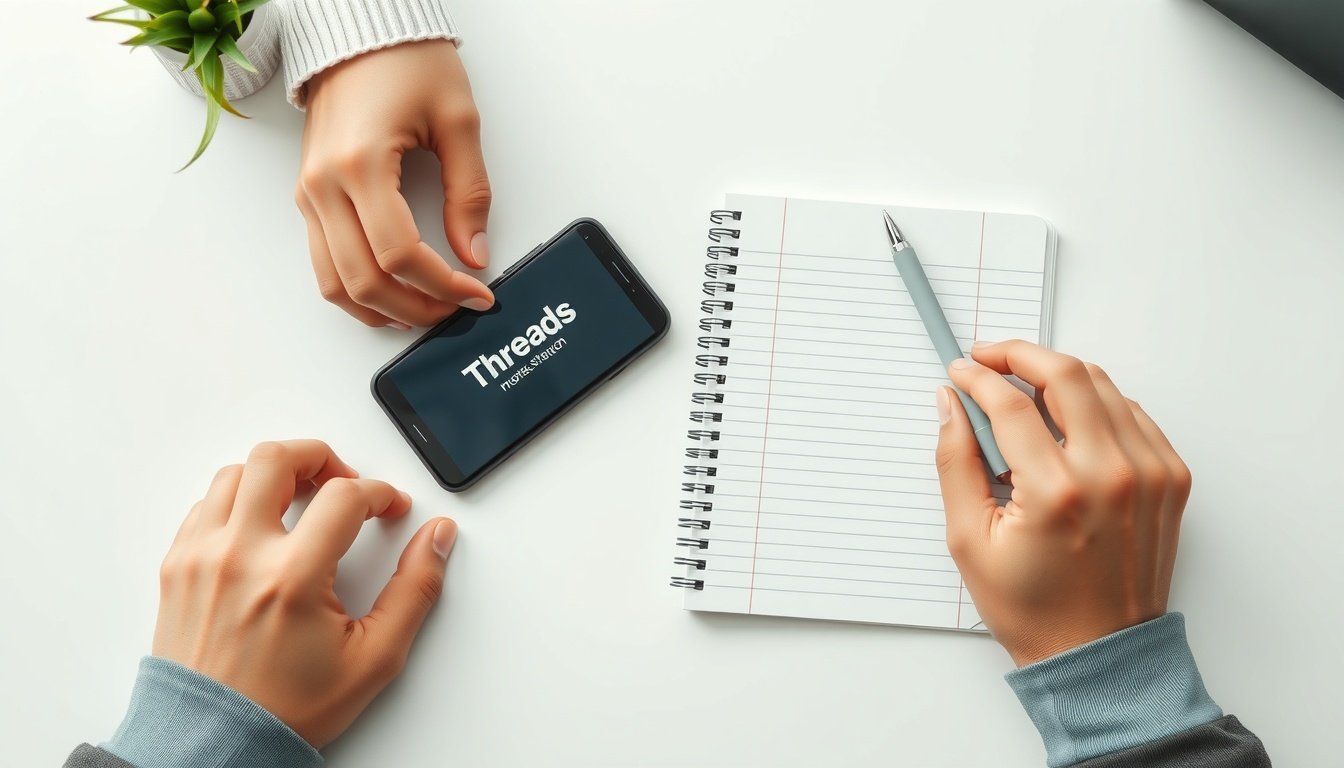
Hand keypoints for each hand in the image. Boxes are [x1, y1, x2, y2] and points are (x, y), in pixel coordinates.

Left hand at [153, 440, 457, 747]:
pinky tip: (263, 525)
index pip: (345, 495)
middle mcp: (239, 556)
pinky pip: (204, 506)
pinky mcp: (177, 568)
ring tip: (303, 498)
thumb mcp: (375, 658)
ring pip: (234, 473)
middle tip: (343, 479)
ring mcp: (200, 558)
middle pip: (277, 457)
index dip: (380, 494)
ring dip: (276, 475)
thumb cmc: (287, 709)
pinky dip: (238, 501)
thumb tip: (437, 539)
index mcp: (291, 577)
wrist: (215, 744)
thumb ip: (415, 590)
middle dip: (321, 456)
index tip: (390, 509)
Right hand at [296, 40, 493, 328]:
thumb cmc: (404, 61)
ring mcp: (310, 194)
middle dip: (416, 308)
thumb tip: (474, 252)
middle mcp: (324, 185)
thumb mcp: (458, 121)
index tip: (478, 292)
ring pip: (335, 284)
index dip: (444, 285)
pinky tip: (395, 292)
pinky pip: (326, 263)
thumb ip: (470, 193)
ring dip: (383, 310)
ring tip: (427, 309)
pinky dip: (358, 289)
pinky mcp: (309, 196)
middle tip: (457, 308)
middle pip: (364, 281)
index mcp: (360, 164)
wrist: (359, 30)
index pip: (400, 254)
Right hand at [935, 341, 1191, 666]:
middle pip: (1064, 373)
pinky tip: (1066, 419)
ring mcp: (1150, 472)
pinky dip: (1095, 403)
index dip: (976, 378)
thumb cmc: (1033, 608)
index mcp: (1056, 492)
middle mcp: (1111, 473)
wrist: (1100, 653)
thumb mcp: (968, 540)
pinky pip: (1131, 413)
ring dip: (1057, 374)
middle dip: (1018, 354)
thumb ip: (955, 462)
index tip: (959, 372)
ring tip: (1023, 389)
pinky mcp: (1171, 478)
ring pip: (1101, 385)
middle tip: (988, 358)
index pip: (1009, 404)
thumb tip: (949, 404)